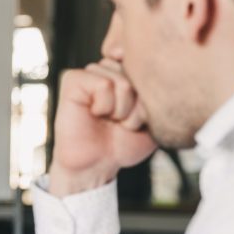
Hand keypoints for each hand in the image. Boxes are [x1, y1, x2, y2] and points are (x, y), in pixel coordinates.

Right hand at [49, 59, 157, 196]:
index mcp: (127, 72)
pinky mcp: (73, 80)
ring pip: (122, 81)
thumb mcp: (155, 117)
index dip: (149, 97)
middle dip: (137, 106)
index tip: (137, 116)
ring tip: (110, 120)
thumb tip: (155, 70)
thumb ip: (160, 90)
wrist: (96, 165)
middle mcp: (109, 68)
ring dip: (121, 109)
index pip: (150, 68)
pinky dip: (105, 106)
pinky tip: (95, 114)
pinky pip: (103, 84)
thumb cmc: (123, 143)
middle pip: (138, 75)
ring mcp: (90, 73)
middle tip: (122, 122)